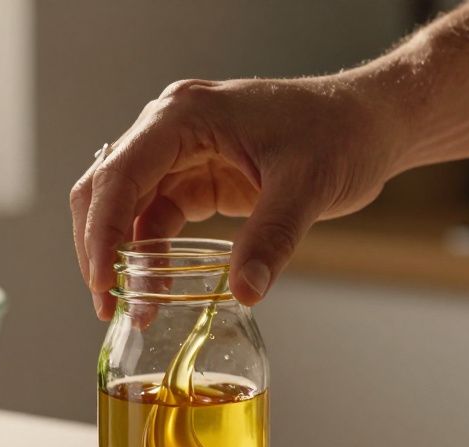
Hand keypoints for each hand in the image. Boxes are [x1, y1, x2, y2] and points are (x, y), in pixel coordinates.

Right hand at [70, 75, 403, 318]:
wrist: (369, 124)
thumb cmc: (341, 134)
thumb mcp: (307, 187)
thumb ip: (272, 239)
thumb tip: (243, 293)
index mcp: (185, 115)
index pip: (120, 174)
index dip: (102, 231)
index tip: (103, 283)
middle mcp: (171, 128)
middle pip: (105, 189)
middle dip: (99, 248)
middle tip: (107, 304)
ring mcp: (181, 153)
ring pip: (124, 207)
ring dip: (121, 257)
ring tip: (132, 308)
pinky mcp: (197, 177)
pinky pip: (156, 218)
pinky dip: (150, 255)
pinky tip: (156, 289)